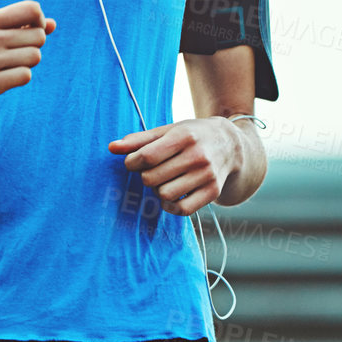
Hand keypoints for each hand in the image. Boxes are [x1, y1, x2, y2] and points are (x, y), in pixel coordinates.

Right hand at [0, 0, 55, 123]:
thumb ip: (19, 28)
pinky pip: (25, 75)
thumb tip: (53, 24)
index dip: (39, 22)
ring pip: (35, 56)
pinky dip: (20, 78)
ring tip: (8, 68)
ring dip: (27, 64)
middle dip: (34, 47)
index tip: (29, 34)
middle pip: (39, 35)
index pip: (32, 9)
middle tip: (15, 56)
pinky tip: (4, 80)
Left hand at [108, 118, 242, 215]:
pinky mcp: (213, 192)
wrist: (230, 144)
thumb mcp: (167, 131)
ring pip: (165, 195)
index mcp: (184, 137)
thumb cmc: (191, 136)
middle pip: (152, 178)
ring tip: (163, 181)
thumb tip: (111, 147)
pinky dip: (170, 206)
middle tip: (152, 171)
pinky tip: (171, 196)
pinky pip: (182, 209)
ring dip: (157, 191)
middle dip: (146, 176)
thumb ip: (138, 140)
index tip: (132, 162)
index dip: (132, 163)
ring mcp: (207, 176)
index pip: (147, 156)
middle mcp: (197, 156)